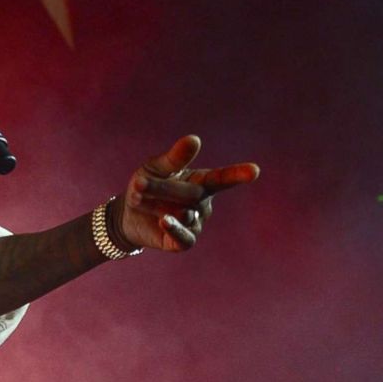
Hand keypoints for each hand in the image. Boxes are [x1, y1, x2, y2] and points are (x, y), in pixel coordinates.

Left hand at [115, 135, 258, 251]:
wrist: (128, 214)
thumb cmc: (146, 185)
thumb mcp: (156, 167)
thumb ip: (175, 157)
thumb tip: (195, 139)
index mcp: (201, 182)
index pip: (222, 178)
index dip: (238, 174)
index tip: (255, 171)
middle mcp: (202, 204)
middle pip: (192, 194)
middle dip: (163, 188)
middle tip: (138, 182)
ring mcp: (195, 224)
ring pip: (184, 214)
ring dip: (157, 205)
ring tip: (137, 199)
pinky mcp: (182, 242)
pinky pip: (184, 237)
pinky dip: (174, 228)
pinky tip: (164, 220)